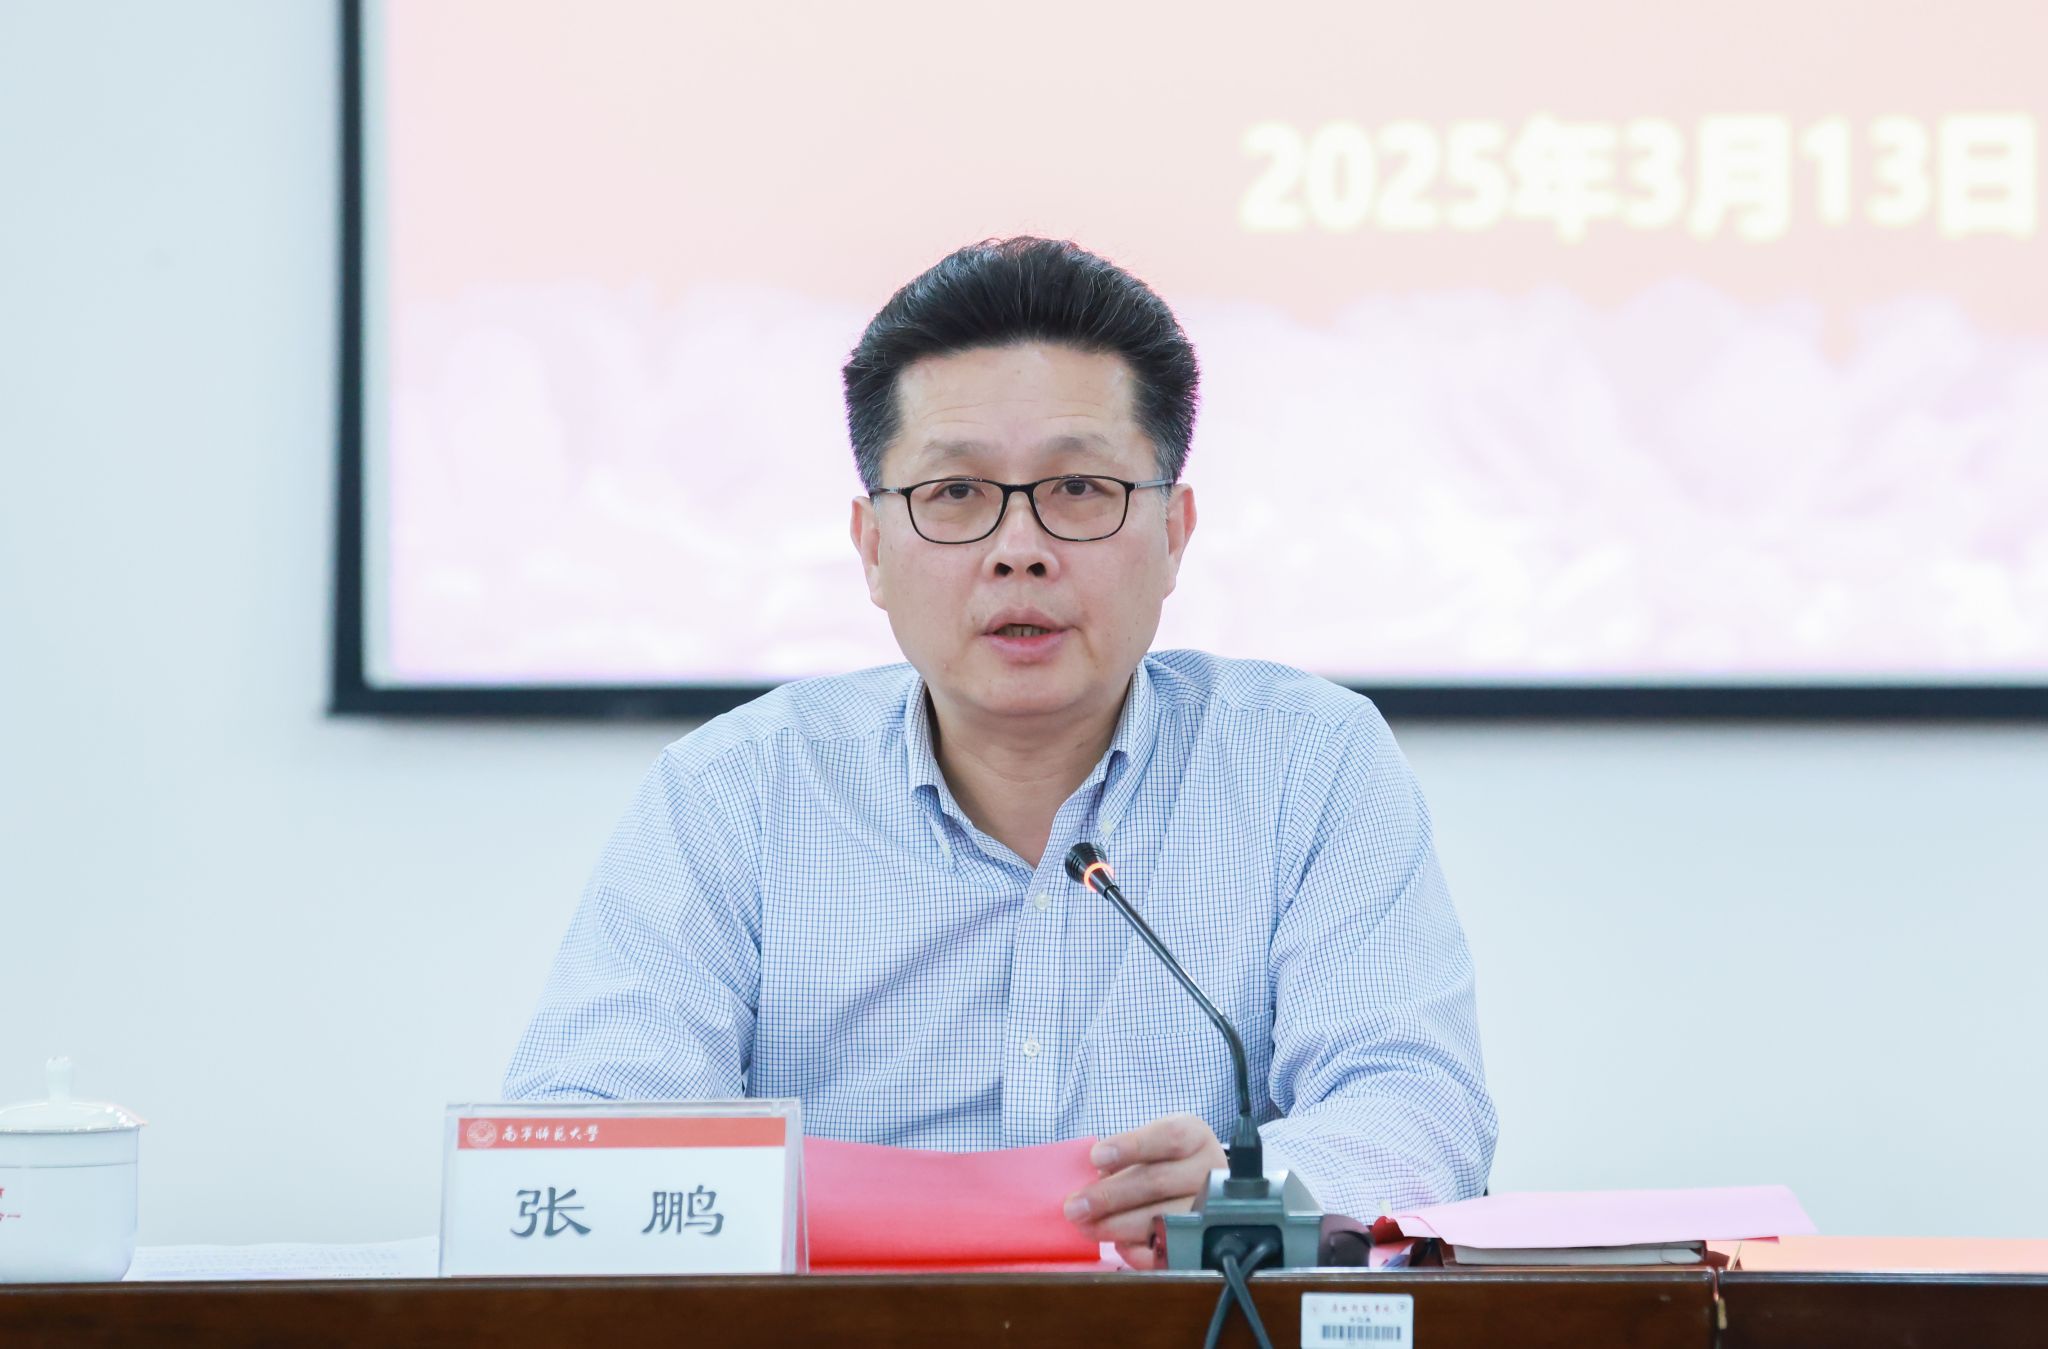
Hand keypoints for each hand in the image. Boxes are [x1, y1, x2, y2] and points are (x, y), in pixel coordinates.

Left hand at [1063, 1113, 1226, 1268]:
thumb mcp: (1152, 1141)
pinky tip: (1118, 1245)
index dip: (1131, 1146)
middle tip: (1076, 1206)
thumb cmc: (1164, 1158)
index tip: (1095, 1157)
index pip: (1169, 1137)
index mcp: (1196, 1136)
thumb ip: (1126, 1154)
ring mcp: (1210, 1208)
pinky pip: (1170, 1252)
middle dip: (1110, 1196)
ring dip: (1117, 1226)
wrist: (1196, 1181)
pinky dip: (1140, 1251)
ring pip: (1162, 1219)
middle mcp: (1208, 1170)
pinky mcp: (1201, 1242)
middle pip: (1158, 1182)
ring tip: (1087, 1226)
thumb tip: (1091, 1179)